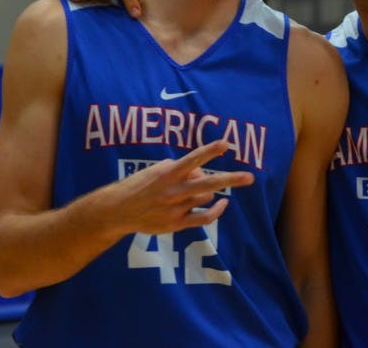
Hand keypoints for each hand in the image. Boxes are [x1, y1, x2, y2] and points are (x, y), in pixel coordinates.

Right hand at [109, 140, 254, 235]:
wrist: (117, 211)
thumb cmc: (140, 185)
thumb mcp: (157, 170)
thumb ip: (180, 169)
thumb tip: (201, 172)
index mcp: (168, 174)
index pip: (193, 159)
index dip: (210, 150)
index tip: (226, 143)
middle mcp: (173, 191)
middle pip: (208, 184)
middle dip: (230, 180)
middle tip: (250, 178)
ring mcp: (175, 209)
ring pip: (206, 198)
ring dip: (204, 192)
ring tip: (187, 191)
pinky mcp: (176, 224)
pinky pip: (204, 218)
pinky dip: (216, 211)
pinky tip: (223, 204)